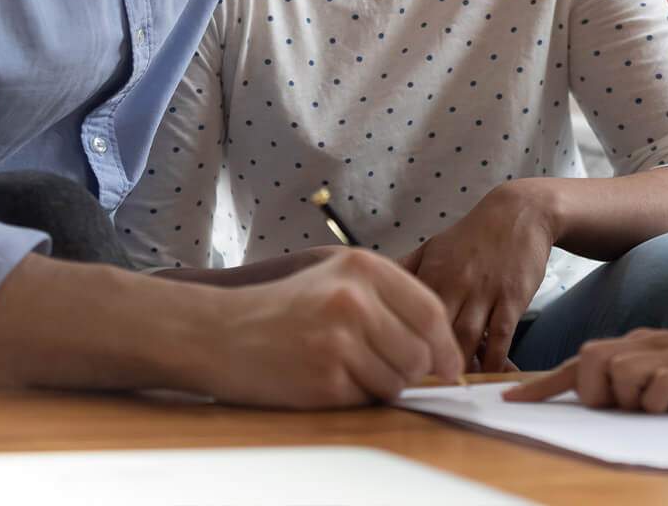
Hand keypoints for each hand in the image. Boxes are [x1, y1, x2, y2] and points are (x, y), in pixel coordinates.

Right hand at [206, 248, 460, 406]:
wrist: (217, 333)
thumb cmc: (282, 305)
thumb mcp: (335, 275)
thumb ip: (387, 295)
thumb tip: (440, 339)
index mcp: (363, 267)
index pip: (431, 311)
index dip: (446, 345)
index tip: (450, 366)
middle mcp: (355, 300)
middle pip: (419, 353)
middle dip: (414, 371)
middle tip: (391, 370)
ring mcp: (339, 341)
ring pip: (396, 382)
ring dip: (383, 386)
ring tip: (350, 369)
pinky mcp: (323, 380)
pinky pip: (365, 400)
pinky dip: (355, 398)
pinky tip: (328, 380)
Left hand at [401, 180, 559, 372]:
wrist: (519, 213)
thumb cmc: (473, 235)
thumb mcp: (433, 246)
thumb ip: (403, 272)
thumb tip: (368, 290)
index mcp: (432, 272)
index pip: (408, 316)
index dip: (399, 345)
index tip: (393, 369)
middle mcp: (457, 282)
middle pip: (434, 332)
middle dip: (425, 363)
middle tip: (417, 391)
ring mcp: (487, 291)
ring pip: (467, 338)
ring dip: (458, 366)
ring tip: (448, 390)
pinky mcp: (513, 298)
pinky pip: (501, 336)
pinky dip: (493, 360)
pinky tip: (486, 377)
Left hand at [504, 322, 667, 412]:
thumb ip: (638, 377)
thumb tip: (599, 397)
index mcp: (639, 343)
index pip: (578, 361)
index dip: (540, 383)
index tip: (505, 401)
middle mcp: (647, 345)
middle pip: (587, 364)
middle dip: (592, 392)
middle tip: (626, 408)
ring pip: (615, 379)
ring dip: (631, 400)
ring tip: (667, 403)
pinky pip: (652, 392)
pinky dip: (658, 403)